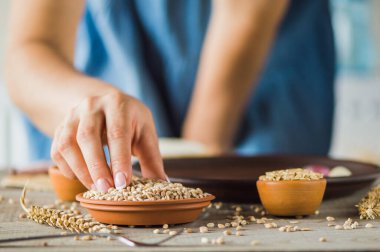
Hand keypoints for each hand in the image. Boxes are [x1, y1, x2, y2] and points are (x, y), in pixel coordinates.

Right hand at [50, 91, 165, 191]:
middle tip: (105, 190)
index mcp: (118, 104)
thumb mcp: (145, 133)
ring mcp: (72, 115)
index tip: (121, 183)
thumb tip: (162, 185)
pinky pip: (57, 151)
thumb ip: (152, 158)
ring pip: (68, 144)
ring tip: (95, 188)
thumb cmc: (130, 122)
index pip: (117, 133)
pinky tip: (82, 178)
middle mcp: (92, 105)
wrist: (103, 102)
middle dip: (96, 167)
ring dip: (80, 170)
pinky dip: (68, 168)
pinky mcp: (60, 127)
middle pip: (88, 137)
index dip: (119, 160)